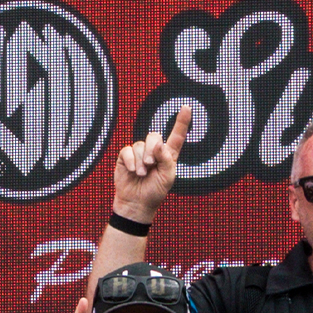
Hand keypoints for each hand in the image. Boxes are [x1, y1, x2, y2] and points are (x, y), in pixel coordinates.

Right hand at [113, 105, 190, 222]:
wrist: (137, 204)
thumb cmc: (155, 192)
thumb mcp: (168, 178)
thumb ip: (166, 159)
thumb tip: (158, 143)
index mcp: (168, 155)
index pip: (177, 136)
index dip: (182, 121)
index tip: (187, 107)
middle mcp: (154, 151)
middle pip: (154, 136)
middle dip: (152, 149)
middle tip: (150, 164)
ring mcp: (139, 153)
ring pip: (140, 144)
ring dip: (141, 161)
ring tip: (142, 174)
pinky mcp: (126, 157)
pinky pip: (127, 150)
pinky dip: (130, 161)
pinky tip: (133, 171)